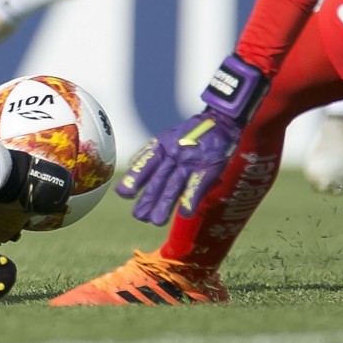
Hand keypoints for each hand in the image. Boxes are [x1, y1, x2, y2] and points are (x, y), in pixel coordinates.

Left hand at [115, 54, 268, 224]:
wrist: (219, 121)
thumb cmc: (191, 135)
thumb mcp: (168, 139)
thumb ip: (151, 154)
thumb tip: (131, 166)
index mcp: (162, 146)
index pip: (145, 163)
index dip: (134, 178)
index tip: (123, 193)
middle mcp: (174, 154)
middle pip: (159, 179)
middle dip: (148, 198)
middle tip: (139, 216)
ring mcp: (190, 161)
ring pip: (175, 185)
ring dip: (165, 204)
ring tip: (156, 221)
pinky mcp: (207, 167)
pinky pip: (198, 184)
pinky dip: (191, 198)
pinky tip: (186, 213)